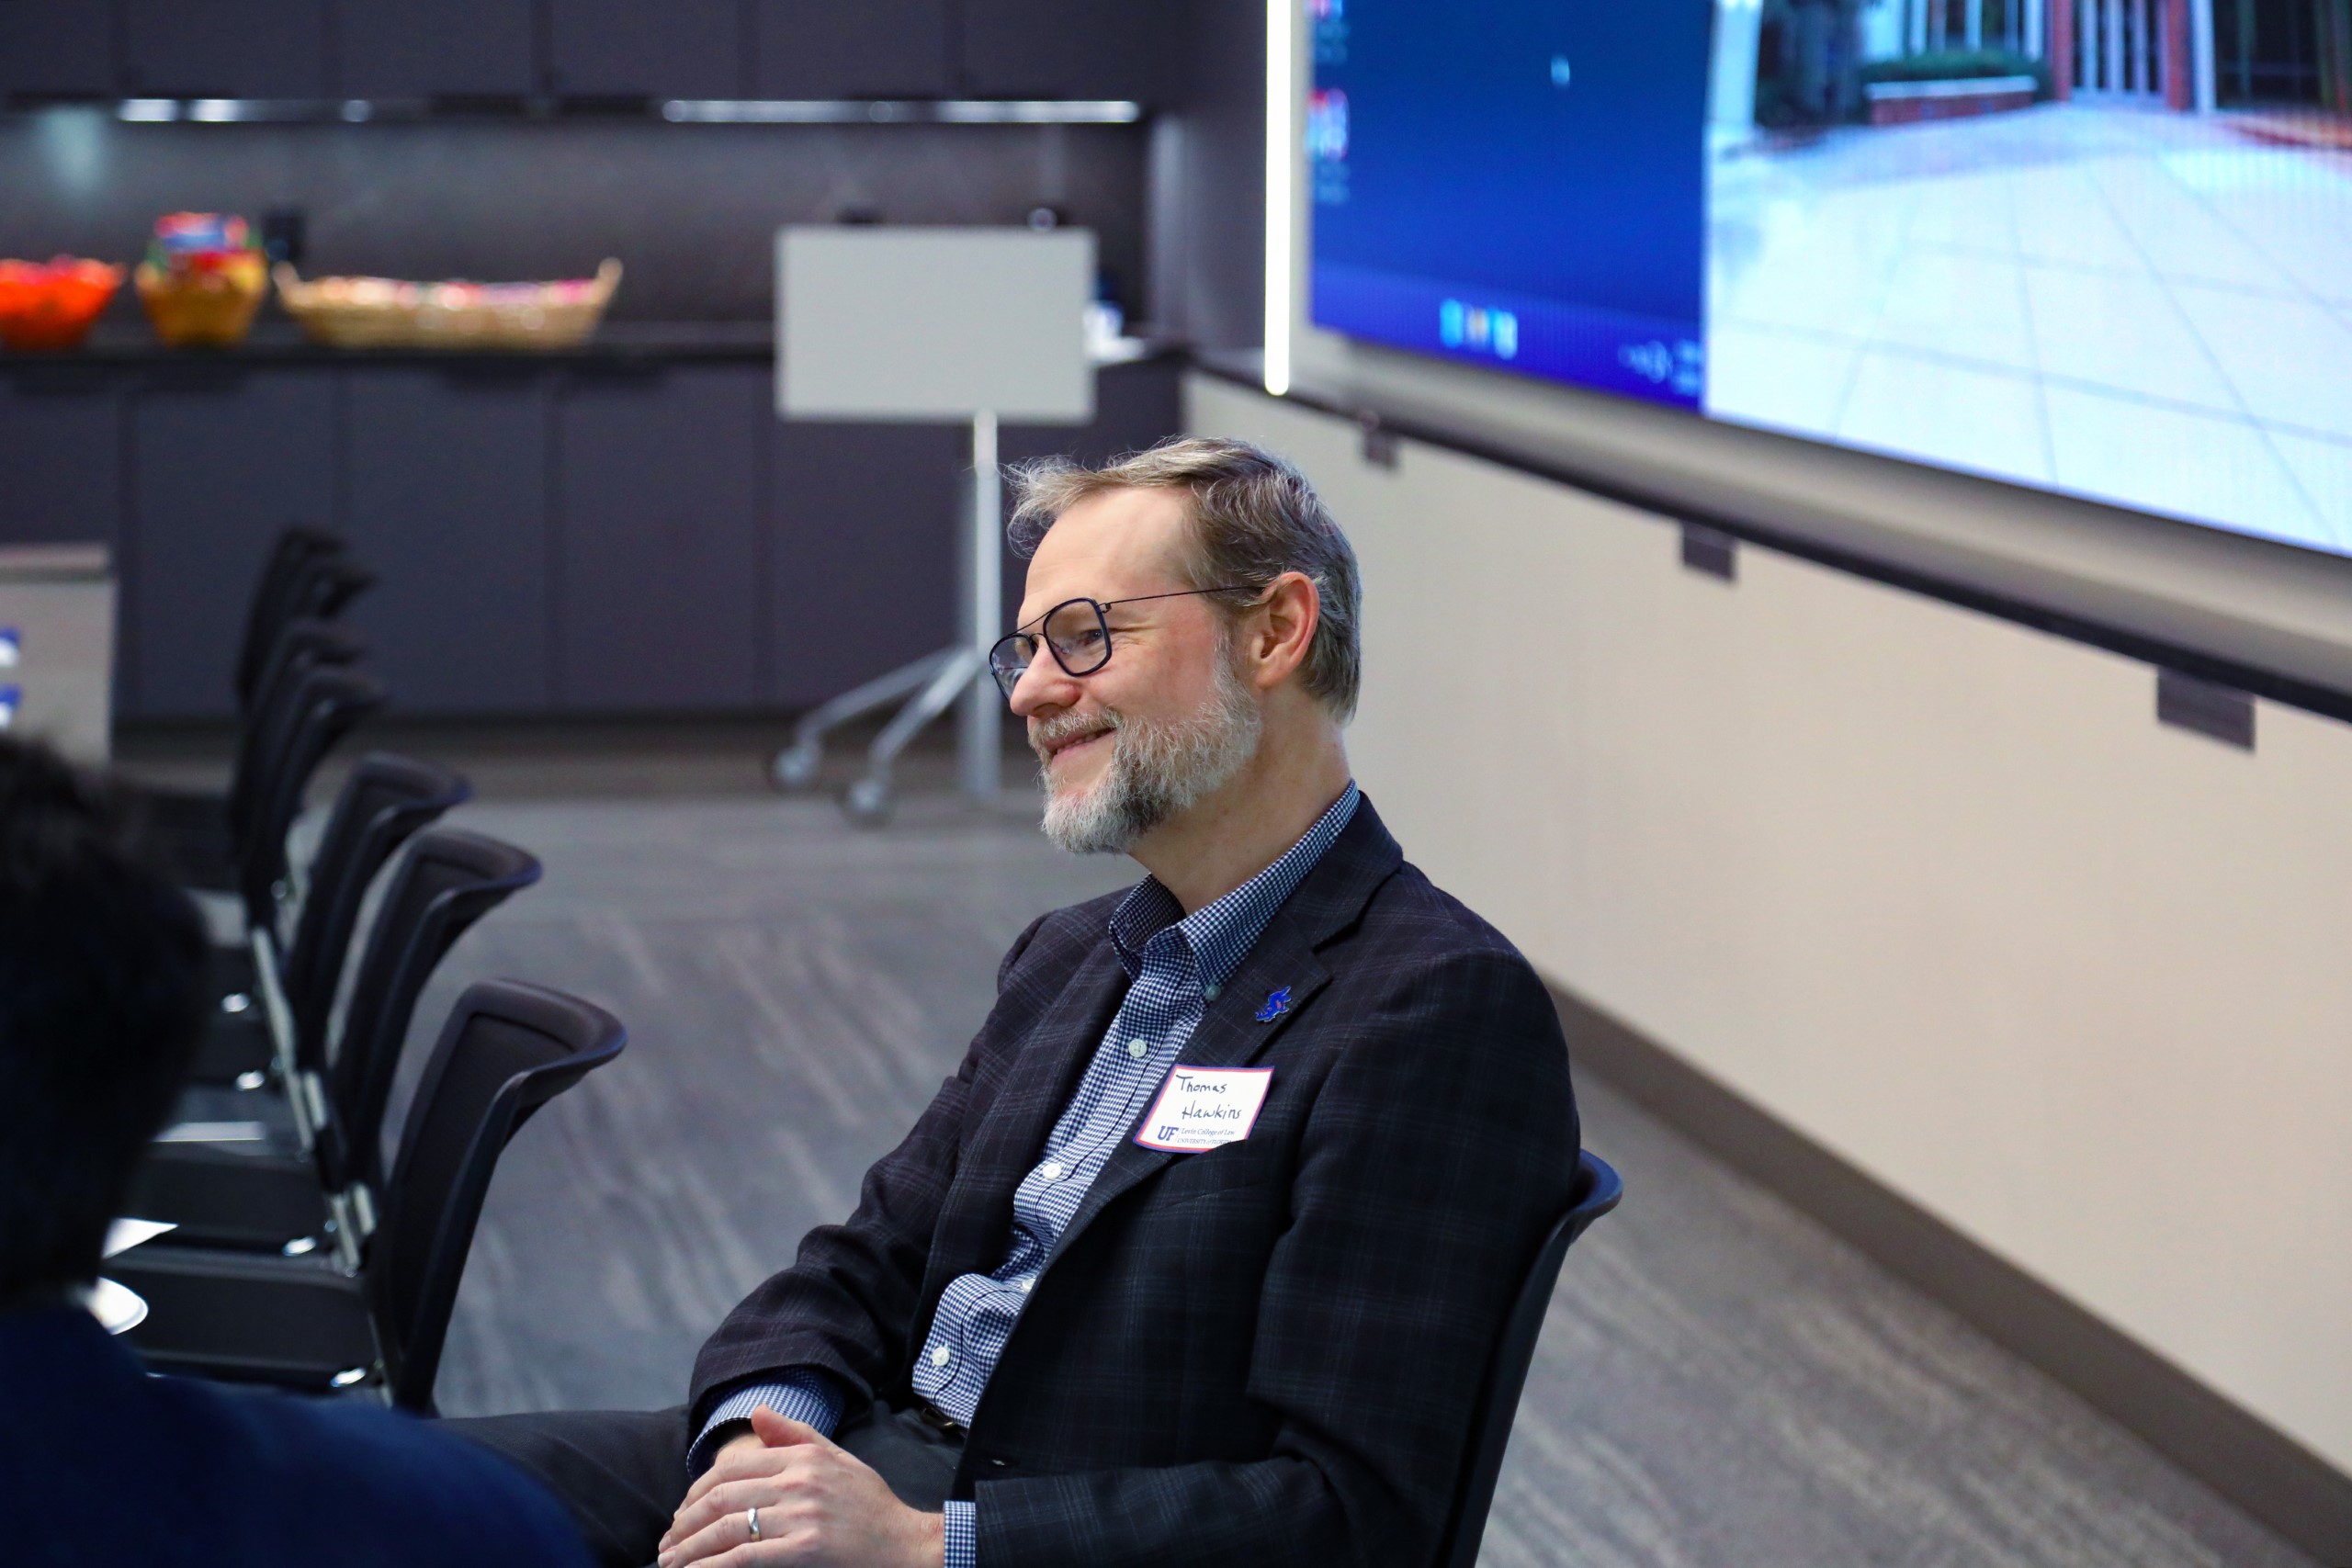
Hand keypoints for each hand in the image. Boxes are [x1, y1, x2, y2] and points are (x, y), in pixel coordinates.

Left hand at [658, 1406, 945, 1567]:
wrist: (906, 1544)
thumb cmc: (870, 1505)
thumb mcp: (837, 1459)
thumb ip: (795, 1435)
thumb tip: (756, 1411)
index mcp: (803, 1456)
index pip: (732, 1468)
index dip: (696, 1493)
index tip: (680, 1515)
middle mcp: (800, 1480)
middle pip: (722, 1497)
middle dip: (684, 1523)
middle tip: (666, 1544)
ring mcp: (802, 1515)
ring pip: (728, 1528)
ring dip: (690, 1548)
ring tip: (670, 1564)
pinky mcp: (806, 1548)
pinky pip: (746, 1558)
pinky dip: (713, 1567)